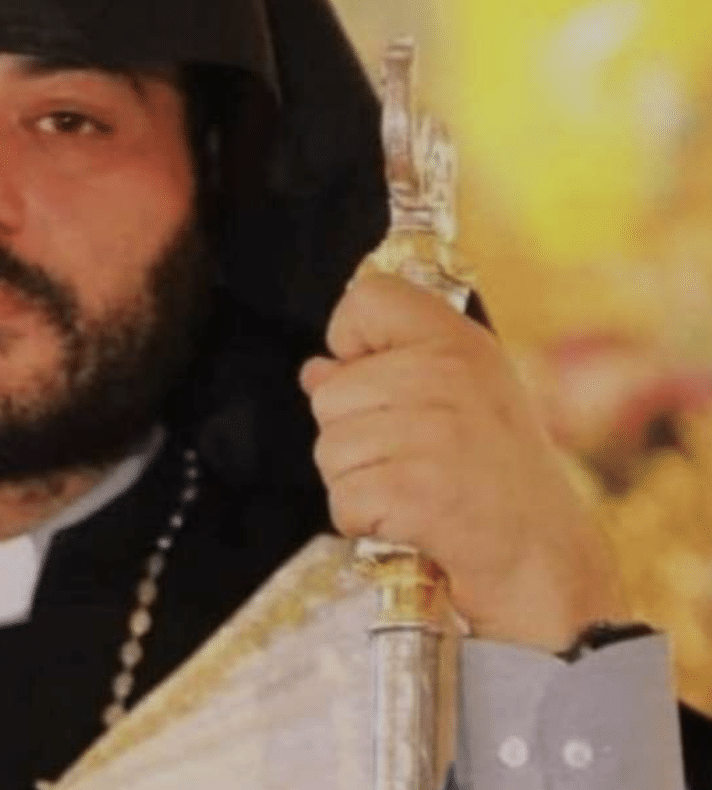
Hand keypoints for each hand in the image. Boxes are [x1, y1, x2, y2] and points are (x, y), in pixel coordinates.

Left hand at [299, 273, 628, 652]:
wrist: (548, 566)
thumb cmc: (499, 485)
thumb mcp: (458, 406)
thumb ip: (385, 376)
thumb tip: (316, 370)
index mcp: (460, 344)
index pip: (369, 298)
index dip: (352, 339)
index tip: (378, 376)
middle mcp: (449, 376)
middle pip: (330, 393)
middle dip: (353, 438)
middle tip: (413, 463)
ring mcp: (435, 433)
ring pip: (330, 450)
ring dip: (358, 485)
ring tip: (415, 493)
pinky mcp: (418, 491)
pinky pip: (343, 499)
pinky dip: (364, 523)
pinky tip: (409, 524)